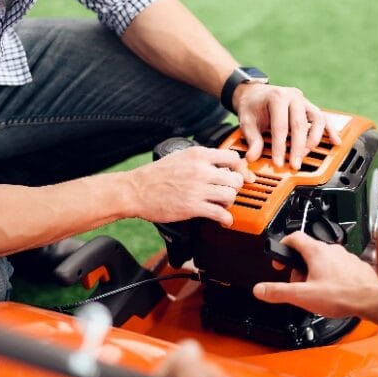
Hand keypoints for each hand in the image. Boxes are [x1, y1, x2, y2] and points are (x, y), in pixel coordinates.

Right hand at [125, 146, 252, 225]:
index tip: (241, 175)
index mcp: (198, 155)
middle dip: (235, 187)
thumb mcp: (179, 156)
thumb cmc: (154, 176)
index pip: (233, 157)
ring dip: (230, 202)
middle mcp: (201, 170)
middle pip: (235, 178)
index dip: (240, 168)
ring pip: (231, 195)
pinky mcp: (193, 207)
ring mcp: (198, 189)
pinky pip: (220, 213)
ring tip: (223, 205)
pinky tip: (224, 221)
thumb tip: (218, 165)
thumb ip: (200, 159)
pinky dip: (226, 219)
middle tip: (229, 192)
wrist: (135, 190)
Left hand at [234, 84, 341, 169]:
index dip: (280, 146)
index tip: (279, 162)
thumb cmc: (252, 106)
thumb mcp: (247, 122)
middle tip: (294, 164)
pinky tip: (335, 141)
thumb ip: (252, 140)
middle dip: (298, 147)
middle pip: (300, 124)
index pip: (281, 126)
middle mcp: (293, 96)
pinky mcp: (310, 108)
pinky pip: (324, 119)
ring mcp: (304, 101)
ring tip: (306, 154)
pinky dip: (330, 130)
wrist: (255, 93)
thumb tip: (252, 157)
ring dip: (314, 139)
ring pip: (317, 119)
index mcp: (277, 97)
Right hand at [253, 232, 377, 317]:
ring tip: (316, 290)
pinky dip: (331, 276)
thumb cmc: (341, 295)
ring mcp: (345, 257)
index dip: (283, 245)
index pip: (294, 237)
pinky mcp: (355, 266)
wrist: (369, 300)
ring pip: (324, 260)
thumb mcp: (303, 295)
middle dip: (300, 267)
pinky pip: (338, 267)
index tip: (280, 257)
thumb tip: (261, 289)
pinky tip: (332, 291)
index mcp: (316, 252)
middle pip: (308, 251)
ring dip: (316, 272)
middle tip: (299, 283)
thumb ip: (279, 291)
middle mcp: (331, 250)